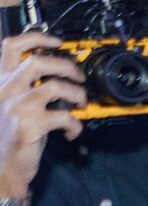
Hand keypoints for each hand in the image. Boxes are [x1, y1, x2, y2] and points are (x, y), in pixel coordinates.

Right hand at [0, 31, 84, 194]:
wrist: (2, 168)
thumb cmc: (11, 136)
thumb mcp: (13, 105)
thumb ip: (26, 87)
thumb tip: (57, 74)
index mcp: (0, 82)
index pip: (10, 47)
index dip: (36, 38)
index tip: (57, 41)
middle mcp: (5, 90)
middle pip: (37, 61)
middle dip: (66, 65)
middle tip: (79, 76)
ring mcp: (16, 106)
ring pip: (54, 86)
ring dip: (76, 93)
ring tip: (81, 103)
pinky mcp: (29, 125)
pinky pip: (63, 116)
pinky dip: (75, 124)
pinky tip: (72, 132)